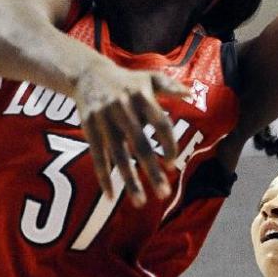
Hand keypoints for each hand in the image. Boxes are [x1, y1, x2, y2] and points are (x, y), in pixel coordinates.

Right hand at [72, 59, 190, 206]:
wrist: (88, 73)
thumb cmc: (126, 80)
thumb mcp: (149, 77)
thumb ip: (170, 86)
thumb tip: (189, 95)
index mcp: (141, 96)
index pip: (160, 123)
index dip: (168, 143)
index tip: (172, 163)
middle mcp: (122, 107)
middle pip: (140, 143)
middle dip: (152, 170)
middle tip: (165, 194)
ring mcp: (104, 118)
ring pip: (118, 155)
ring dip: (129, 180)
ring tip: (140, 203)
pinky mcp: (89, 127)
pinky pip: (98, 155)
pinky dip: (103, 176)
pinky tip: (111, 196)